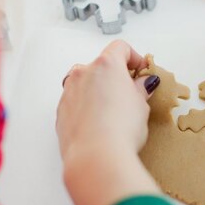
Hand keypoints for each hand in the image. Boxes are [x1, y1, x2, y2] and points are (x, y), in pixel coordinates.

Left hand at [56, 40, 159, 165]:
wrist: (96, 157)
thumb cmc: (120, 129)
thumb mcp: (141, 105)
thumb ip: (140, 89)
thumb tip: (143, 84)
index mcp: (106, 65)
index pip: (120, 48)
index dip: (134, 58)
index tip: (141, 71)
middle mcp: (83, 73)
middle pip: (101, 65)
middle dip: (116, 76)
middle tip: (131, 93)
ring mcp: (69, 92)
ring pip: (85, 83)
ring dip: (98, 90)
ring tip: (114, 111)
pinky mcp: (61, 112)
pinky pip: (76, 102)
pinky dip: (87, 106)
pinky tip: (100, 124)